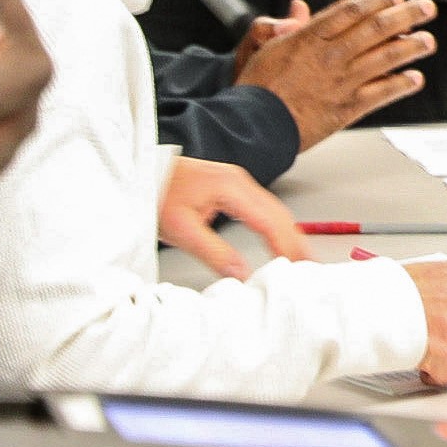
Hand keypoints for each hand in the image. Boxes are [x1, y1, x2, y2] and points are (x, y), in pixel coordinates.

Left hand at [158, 157, 310, 280]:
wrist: (138, 173)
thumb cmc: (155, 194)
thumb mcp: (180, 229)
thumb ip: (214, 253)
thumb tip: (242, 274)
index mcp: (231, 187)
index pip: (270, 221)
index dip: (288, 246)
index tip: (300, 267)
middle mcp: (240, 181)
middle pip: (280, 215)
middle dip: (296, 243)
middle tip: (309, 269)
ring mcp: (238, 183)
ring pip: (275, 211)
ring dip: (289, 235)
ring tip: (300, 260)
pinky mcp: (233, 188)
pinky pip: (264, 209)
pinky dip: (277, 228)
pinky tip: (280, 241)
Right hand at [235, 0, 436, 148]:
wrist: (252, 125)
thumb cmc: (258, 89)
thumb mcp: (267, 48)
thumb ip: (290, 28)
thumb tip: (300, 8)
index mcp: (310, 37)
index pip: (352, 10)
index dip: (378, 1)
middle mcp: (330, 55)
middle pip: (377, 27)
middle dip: (407, 15)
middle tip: (426, 8)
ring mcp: (341, 81)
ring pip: (386, 57)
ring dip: (412, 47)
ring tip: (428, 41)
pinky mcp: (346, 108)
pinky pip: (382, 92)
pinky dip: (401, 84)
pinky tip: (415, 78)